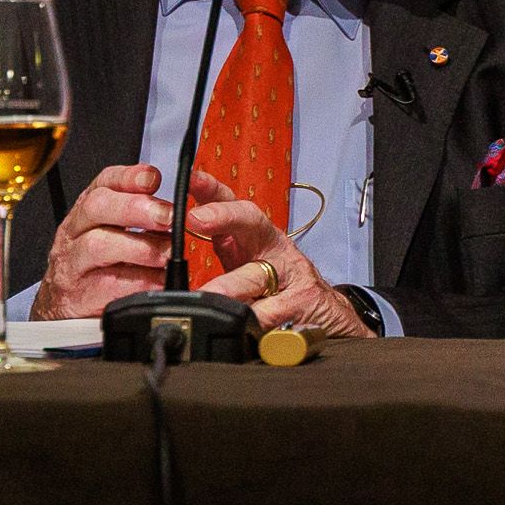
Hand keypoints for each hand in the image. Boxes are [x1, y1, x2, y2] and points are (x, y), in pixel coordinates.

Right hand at [30, 163, 216, 320]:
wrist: (60, 307)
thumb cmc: (91, 266)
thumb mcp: (110, 233)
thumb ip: (137, 214)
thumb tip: (175, 205)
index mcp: (86, 212)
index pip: (103, 182)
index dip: (128, 177)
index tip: (153, 178)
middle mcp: (75, 233)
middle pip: (97, 207)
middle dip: (135, 208)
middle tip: (167, 217)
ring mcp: (73, 264)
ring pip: (99, 245)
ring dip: (138, 248)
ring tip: (166, 253)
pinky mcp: (79, 296)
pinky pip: (107, 286)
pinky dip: (136, 283)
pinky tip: (157, 281)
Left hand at [186, 191, 371, 338]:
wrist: (327, 313)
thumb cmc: (283, 286)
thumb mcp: (250, 261)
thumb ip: (222, 247)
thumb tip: (177, 244)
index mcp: (256, 236)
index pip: (234, 204)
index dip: (212, 190)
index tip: (191, 180)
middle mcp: (273, 248)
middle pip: (250, 222)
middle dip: (223, 216)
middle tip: (198, 219)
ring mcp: (290, 274)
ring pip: (257, 273)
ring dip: (231, 284)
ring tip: (212, 291)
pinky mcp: (303, 302)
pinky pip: (273, 311)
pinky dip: (256, 318)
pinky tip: (243, 324)